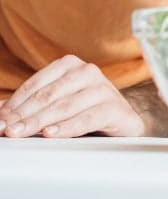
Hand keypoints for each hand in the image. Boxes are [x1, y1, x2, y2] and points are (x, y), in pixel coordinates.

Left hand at [0, 55, 143, 137]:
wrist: (123, 118)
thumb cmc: (86, 108)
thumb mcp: (58, 102)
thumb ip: (32, 105)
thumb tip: (1, 111)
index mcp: (70, 65)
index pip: (35, 85)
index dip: (14, 104)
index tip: (0, 120)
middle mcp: (87, 72)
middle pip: (47, 96)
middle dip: (23, 115)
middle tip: (6, 129)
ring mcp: (102, 88)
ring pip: (64, 107)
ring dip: (39, 122)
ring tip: (20, 133)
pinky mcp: (113, 107)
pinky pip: (86, 118)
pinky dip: (67, 127)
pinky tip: (51, 132)